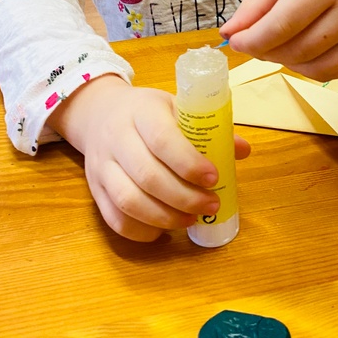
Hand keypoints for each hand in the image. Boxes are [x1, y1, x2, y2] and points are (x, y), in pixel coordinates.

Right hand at [47, 75, 249, 241]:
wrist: (99, 113)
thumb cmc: (148, 112)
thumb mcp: (176, 106)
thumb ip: (208, 127)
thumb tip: (242, 150)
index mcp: (141, 111)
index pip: (162, 139)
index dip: (188, 163)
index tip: (213, 178)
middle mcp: (116, 138)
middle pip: (147, 175)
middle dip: (184, 197)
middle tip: (211, 204)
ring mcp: (102, 166)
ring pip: (128, 200)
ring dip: (165, 217)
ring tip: (191, 219)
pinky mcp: (94, 190)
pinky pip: (115, 219)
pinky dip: (142, 231)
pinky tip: (164, 229)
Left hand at [221, 0, 337, 80]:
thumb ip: (259, 1)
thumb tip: (229, 34)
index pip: (282, 24)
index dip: (252, 39)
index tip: (233, 41)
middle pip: (297, 48)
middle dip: (265, 51)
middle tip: (252, 42)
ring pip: (314, 67)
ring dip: (285, 62)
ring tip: (275, 45)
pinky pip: (334, 73)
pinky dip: (308, 68)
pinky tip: (299, 51)